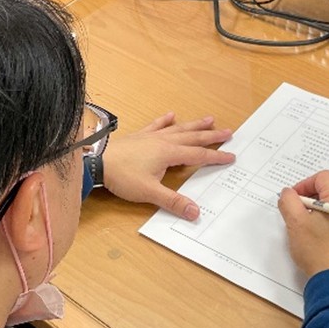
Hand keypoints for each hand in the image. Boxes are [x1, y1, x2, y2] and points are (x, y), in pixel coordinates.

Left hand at [103, 113, 234, 219]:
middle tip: (229, 132)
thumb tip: (195, 212)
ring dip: (194, 125)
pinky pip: (156, 125)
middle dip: (211, 136)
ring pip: (179, 129)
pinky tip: (171, 115)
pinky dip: (165, 120)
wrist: (97, 162)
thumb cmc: (122, 177)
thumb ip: (173, 202)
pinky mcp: (139, 136)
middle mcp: (163, 142)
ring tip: (209, 119)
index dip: (216, 157)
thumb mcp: (150, 193)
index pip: (199, 156)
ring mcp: (151, 137)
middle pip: (193, 137)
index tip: (231, 156)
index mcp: (169, 154)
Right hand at [278, 171, 328, 275]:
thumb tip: (288, 193)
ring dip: (321, 215)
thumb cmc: (318, 253)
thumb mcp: (296, 224)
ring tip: (309, 233)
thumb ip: (289, 201)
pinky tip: (322, 243)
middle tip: (298, 218)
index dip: (305, 185)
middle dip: (311, 202)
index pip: (324, 178)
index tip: (293, 200)